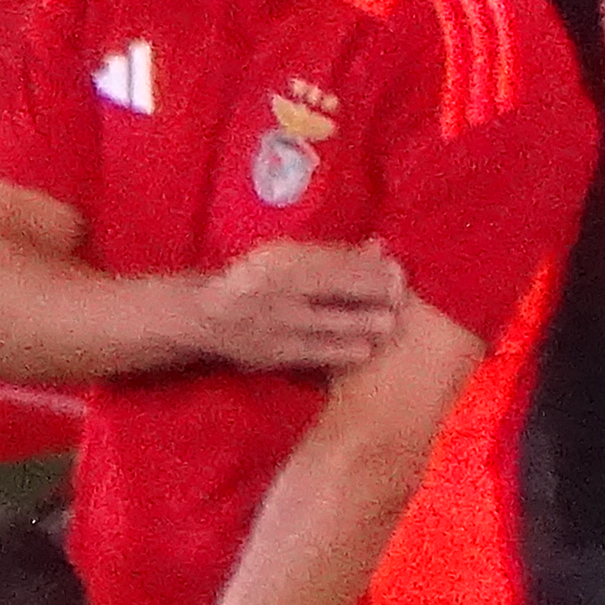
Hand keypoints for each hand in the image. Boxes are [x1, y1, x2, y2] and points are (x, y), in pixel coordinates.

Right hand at [190, 240, 405, 375]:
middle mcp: (282, 296)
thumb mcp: (289, 255)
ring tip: (386, 328)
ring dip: (367, 330)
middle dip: (378, 304)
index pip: (343, 268)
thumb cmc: (255, 278)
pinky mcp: (275, 356)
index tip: (399, 276)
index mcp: (286, 264)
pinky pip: (319, 356)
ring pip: (337, 330)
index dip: (376, 274)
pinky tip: (363, 350)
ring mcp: (278, 329)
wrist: (204, 315)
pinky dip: (345, 353)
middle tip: (400, 306)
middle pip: (345, 298)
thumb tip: (380, 248)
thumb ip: (333, 254)